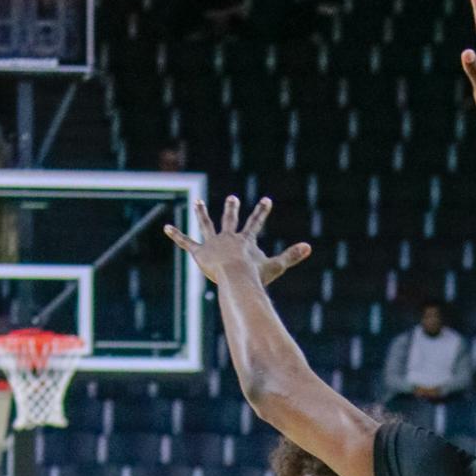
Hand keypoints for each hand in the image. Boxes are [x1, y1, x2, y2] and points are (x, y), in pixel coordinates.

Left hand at [164, 195, 310, 289]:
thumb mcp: (276, 266)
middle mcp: (229, 238)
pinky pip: (186, 243)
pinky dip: (176, 235)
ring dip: (202, 213)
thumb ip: (292, 256)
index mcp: (246, 241)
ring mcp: (213, 244)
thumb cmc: (256, 276)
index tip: (266, 199)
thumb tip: (309, 247)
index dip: (262, 211)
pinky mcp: (200, 253)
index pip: (256, 223)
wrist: (236, 278)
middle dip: (233, 208)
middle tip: (234, 198)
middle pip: (231, 220)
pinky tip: (166, 228)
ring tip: (198, 202)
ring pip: (207, 225)